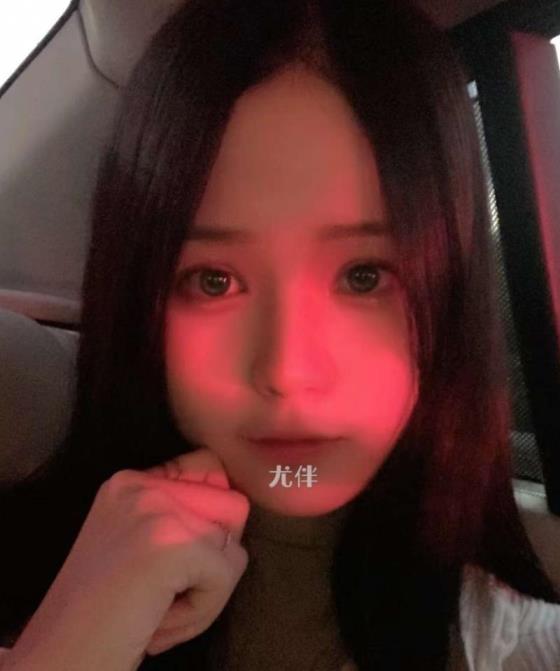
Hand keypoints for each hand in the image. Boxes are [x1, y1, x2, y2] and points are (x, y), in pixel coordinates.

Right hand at [6, 447, 249, 670]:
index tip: (185, 558)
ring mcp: (156, 510)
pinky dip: (203, 610)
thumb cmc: (102, 615)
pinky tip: (159, 625)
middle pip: (231, 507)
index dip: (213, 514)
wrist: (61, 661)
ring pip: (233, 547)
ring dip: (207, 593)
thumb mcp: (134, 545)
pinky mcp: (172, 543)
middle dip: (214, 562)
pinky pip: (226, 574)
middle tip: (168, 598)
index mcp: (130, 482)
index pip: (209, 466)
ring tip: (160, 613)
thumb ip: (178, 518)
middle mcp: (142, 485)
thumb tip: (237, 513)